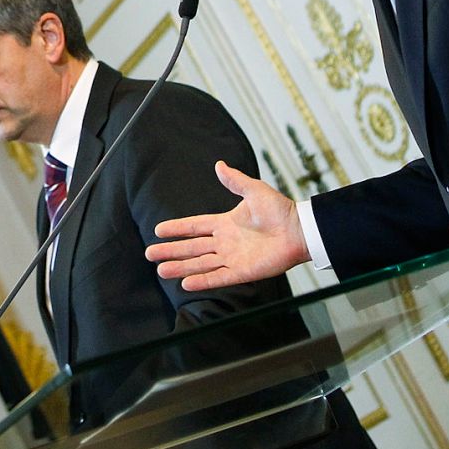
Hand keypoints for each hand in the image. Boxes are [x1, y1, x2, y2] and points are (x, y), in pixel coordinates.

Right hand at [145, 161, 307, 290]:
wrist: (299, 231)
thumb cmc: (280, 210)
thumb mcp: (254, 191)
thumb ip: (235, 181)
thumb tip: (219, 164)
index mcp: (225, 223)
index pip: (195, 227)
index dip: (177, 229)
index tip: (158, 230)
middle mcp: (225, 242)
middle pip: (192, 248)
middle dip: (170, 251)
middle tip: (150, 254)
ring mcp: (232, 258)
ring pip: (200, 264)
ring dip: (181, 268)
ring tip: (161, 271)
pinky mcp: (242, 272)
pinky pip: (219, 277)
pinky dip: (203, 281)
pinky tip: (186, 283)